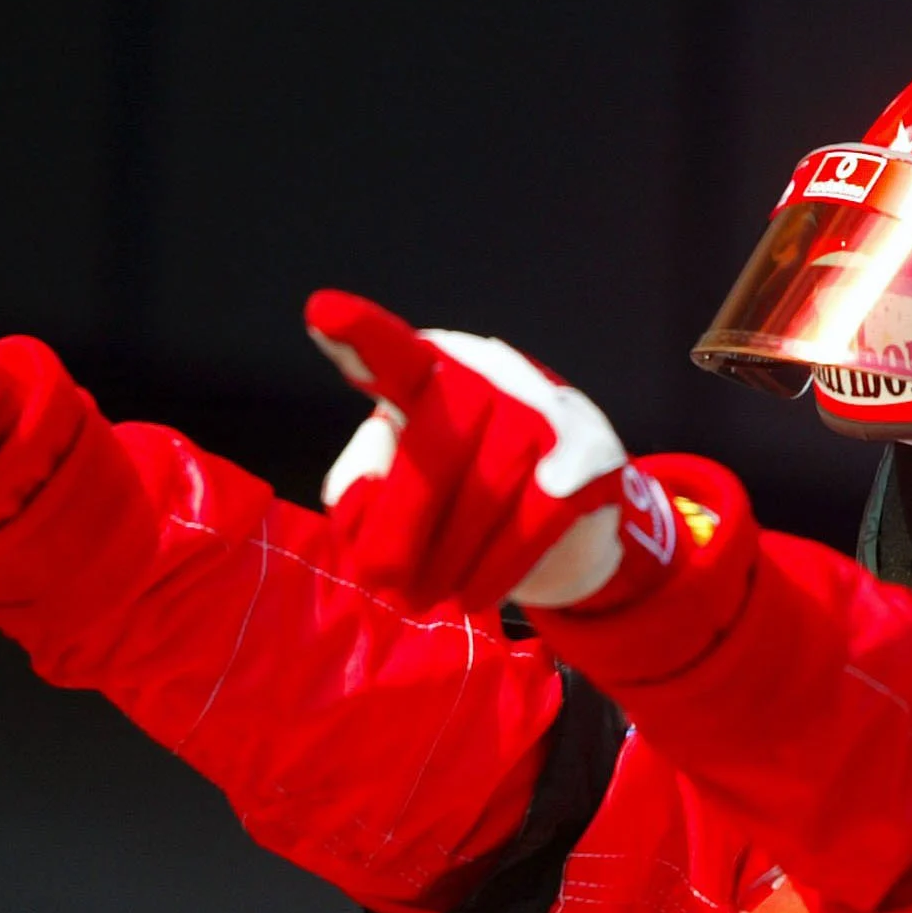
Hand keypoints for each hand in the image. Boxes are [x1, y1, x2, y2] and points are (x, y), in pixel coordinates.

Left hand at [305, 289, 679, 612]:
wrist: (569, 522)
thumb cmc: (462, 493)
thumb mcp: (400, 485)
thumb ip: (360, 487)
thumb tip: (361, 500)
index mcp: (434, 368)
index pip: (397, 354)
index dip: (363, 338)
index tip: (321, 313)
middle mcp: (491, 373)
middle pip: (437, 446)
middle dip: (402, 527)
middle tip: (385, 584)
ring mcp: (547, 411)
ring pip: (487, 490)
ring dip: (449, 561)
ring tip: (429, 598)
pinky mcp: (590, 458)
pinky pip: (535, 520)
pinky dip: (498, 568)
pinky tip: (477, 596)